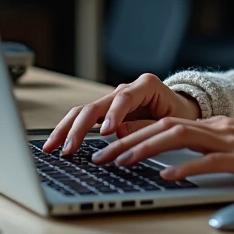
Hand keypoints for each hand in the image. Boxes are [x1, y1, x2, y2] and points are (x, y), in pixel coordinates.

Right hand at [42, 73, 201, 155]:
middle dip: (79, 127)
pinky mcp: (105, 111)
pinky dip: (69, 130)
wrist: (181, 110)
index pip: (125, 98)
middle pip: (96, 104)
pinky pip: (84, 118)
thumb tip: (119, 134)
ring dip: (66, 129)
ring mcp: (113, 100)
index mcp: (146, 86)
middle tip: (68, 148)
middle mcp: (125, 89)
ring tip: (52, 147)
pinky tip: (57, 144)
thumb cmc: (180, 116)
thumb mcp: (172, 122)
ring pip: (83, 110)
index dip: (113, 114)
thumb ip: (146, 126)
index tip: (105, 132)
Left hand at [93, 116, 233, 181]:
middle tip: (102, 156)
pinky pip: (209, 161)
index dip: (133, 132)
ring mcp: (227, 141)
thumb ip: (205, 149)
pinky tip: (168, 177)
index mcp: (210, 125)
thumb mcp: (231, 144)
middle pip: (163, 127)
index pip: (163, 123)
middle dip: (129, 140)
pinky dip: (186, 168)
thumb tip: (175, 163)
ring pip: (179, 138)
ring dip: (147, 149)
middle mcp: (214, 128)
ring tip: (123, 161)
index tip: (108, 143)